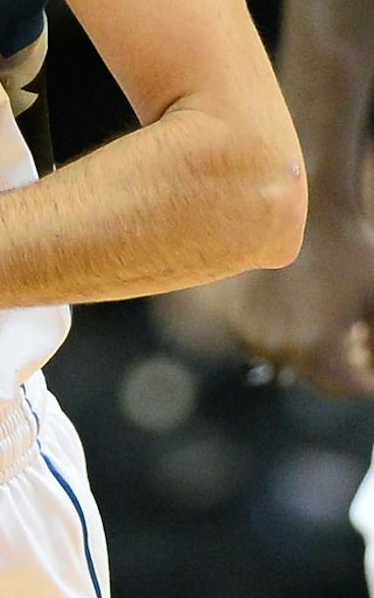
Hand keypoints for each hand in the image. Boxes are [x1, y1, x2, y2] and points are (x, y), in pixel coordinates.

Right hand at [183, 210, 373, 396]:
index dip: (368, 379)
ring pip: (292, 359)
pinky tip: (303, 306)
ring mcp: (253, 332)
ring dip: (313, 349)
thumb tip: (371, 371)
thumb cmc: (350, 251)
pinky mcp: (238, 316)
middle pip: (318, 377)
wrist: (301, 209)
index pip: (348, 388)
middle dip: (342, 366)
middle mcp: (278, 346)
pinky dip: (287, 332)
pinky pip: (269, 339)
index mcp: (316, 347)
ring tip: (332, 318)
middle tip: (359, 341)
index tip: (372, 360)